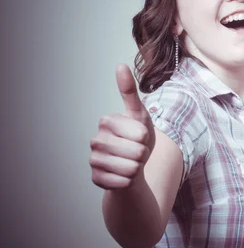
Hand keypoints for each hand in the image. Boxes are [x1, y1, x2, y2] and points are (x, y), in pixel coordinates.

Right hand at [89, 64, 155, 189]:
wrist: (133, 165)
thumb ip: (130, 92)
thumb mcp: (140, 114)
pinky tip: (124, 175)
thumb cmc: (138, 137)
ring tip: (131, 162)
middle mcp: (95, 140)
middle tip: (136, 151)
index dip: (146, 138)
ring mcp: (93, 160)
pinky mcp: (96, 179)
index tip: (139, 136)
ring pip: (130, 169)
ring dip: (137, 168)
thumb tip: (120, 65)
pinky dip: (129, 181)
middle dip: (143, 154)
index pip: (141, 134)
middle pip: (137, 152)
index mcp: (106, 121)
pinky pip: (122, 182)